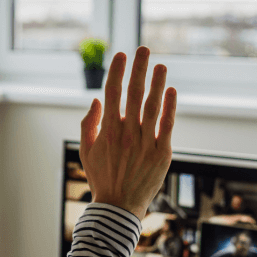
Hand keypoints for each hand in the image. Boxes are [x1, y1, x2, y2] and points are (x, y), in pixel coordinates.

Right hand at [79, 46, 175, 220]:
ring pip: (153, 105)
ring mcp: (145, 141)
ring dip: (157, 82)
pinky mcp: (161, 152)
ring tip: (161, 65)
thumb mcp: (86, 151)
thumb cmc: (101, 177)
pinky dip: (170, 106)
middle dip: (139, 68)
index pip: (112, 92)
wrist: (119, 207)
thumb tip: (97, 100)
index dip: (116, 71)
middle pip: (134, 92)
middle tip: (144, 49)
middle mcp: (126, 132)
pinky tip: (171, 91)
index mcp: (107, 130)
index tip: (121, 55)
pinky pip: (167, 124)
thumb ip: (89, 124)